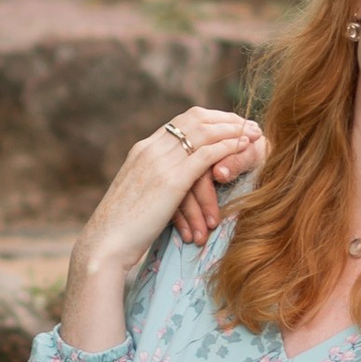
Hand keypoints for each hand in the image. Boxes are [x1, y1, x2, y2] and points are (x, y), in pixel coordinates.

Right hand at [59, 108, 266, 346]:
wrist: (105, 243)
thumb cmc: (122, 229)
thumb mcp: (139, 197)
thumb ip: (155, 184)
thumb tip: (172, 187)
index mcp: (142, 150)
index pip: (181, 121)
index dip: (209, 119)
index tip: (230, 124)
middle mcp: (151, 149)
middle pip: (195, 118)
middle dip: (226, 118)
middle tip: (249, 124)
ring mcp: (159, 162)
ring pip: (203, 131)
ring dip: (233, 130)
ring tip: (255, 133)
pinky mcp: (171, 181)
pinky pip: (205, 154)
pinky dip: (227, 147)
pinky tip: (244, 148)